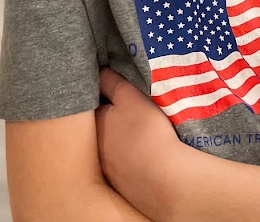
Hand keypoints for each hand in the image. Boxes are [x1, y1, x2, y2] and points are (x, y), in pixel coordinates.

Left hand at [95, 66, 184, 219]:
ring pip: (111, 149)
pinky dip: (129, 162)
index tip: (117, 94)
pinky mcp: (120, 188)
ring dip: (120, 143)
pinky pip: (123, 168)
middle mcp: (94, 149)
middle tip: (130, 115)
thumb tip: (97, 71)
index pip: (94, 104)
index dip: (106, 97)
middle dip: (111, 121)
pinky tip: (144, 159)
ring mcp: (106, 171)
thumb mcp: (130, 97)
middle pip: (101, 128)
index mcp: (95, 123)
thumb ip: (111, 82)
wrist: (165, 181)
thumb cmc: (148, 132)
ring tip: (139, 137)